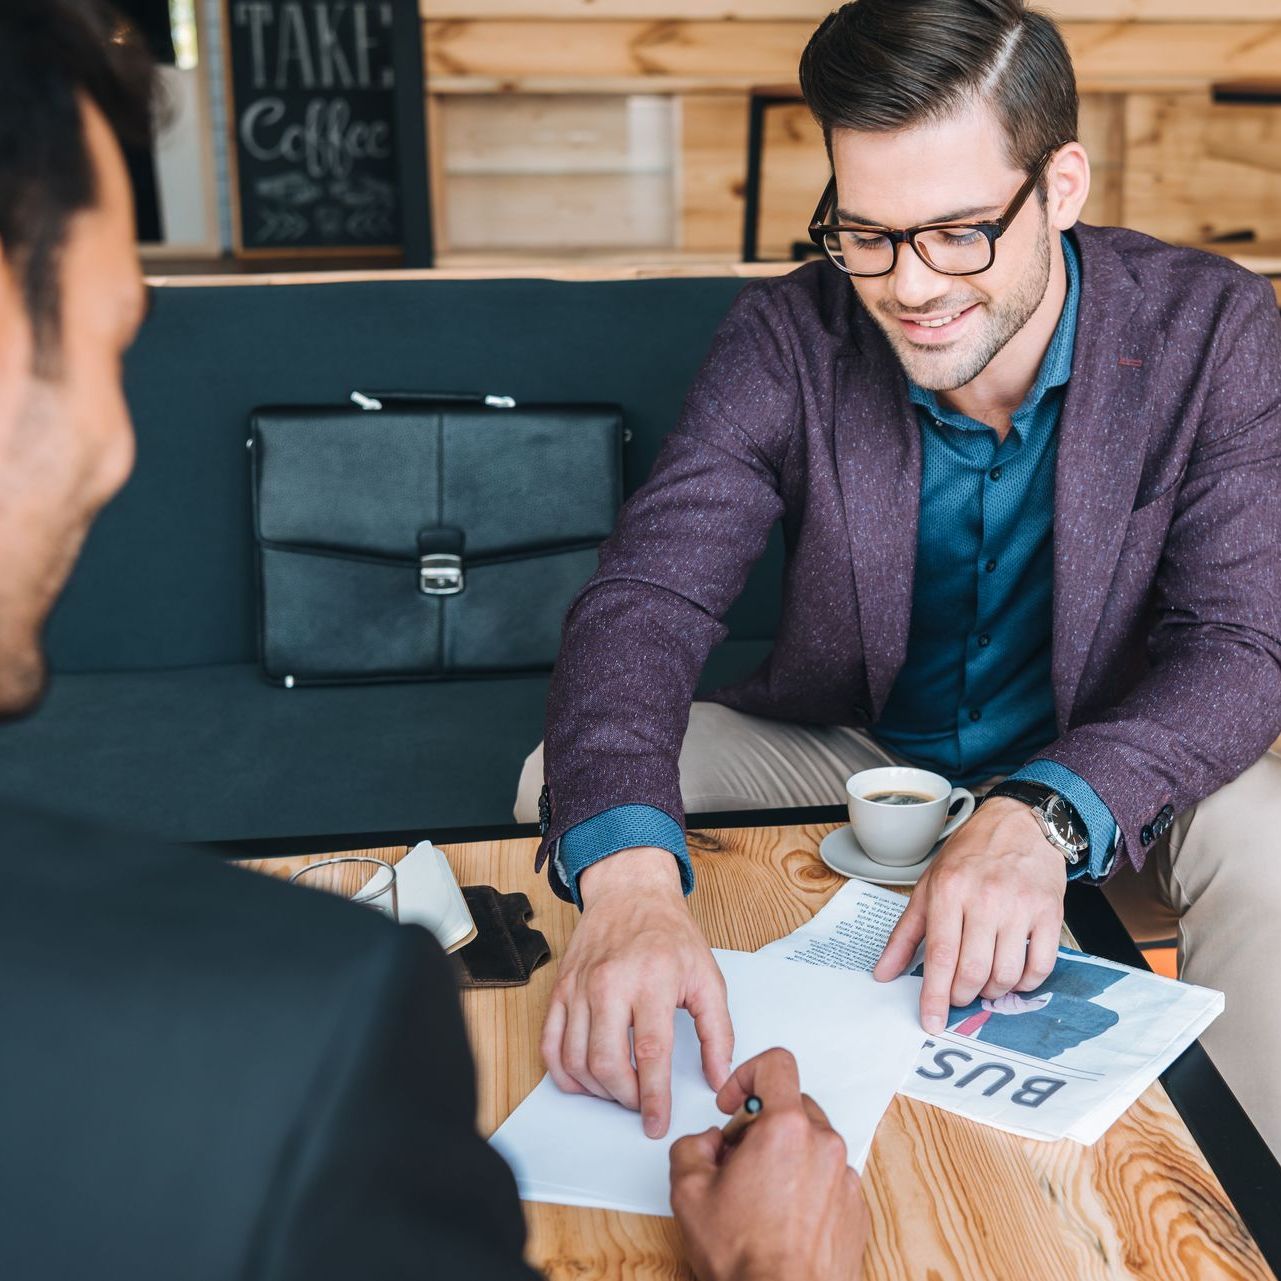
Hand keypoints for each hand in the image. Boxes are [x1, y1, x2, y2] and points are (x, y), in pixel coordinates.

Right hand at [541, 846, 733, 1137]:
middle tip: (640, 1104)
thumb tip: (718, 1077)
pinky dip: (563, 1073)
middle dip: (624, 1098)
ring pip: (576, 1060)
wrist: (629, 893)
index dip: (653, 1097)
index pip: (650, 1053)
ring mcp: (579, 987)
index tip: (657, 1122)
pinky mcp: (560, 990)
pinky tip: (583, 1080)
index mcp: (651, 980)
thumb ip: (717, 1031)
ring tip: (618, 1091)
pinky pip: (550, 1044)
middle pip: (607, 1063)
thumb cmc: (669, 933)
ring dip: (596, 1089)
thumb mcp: (707, 975)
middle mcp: (610, 983)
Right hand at [670, 1048, 867, 1280]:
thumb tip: (708, 1143)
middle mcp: (823, 1145)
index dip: (747, 1075)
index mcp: (785, 1129)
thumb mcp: (689, 1191)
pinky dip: (807, 1186)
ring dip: (786, 1156)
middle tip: (739, 1159)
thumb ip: (692, 1146)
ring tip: (762, 1196)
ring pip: (812, 1143)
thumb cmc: (746, 1258)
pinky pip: (829, 1177)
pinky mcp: (856, 1208)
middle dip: (763, 1124)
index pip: (776, 1064)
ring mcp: (844, 1177)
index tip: (734, 1104)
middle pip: (793, 1105)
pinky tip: (784, 1218)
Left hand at [872, 798, 1065, 1033]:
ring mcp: (1020, 907)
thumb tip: (883, 973)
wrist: (1020, 824)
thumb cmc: (971, 855)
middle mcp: (985, 899)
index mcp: (949, 891)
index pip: (939, 956)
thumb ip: (905, 933)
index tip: (931, 1022)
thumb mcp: (929, 885)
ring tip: (984, 983)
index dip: (934, 996)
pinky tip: (1013, 975)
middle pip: (972, 971)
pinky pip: (1040, 966)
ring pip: (1006, 974)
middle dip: (962, 995)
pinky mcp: (1049, 913)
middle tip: (959, 995)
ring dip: (992, 992)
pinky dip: (1025, 983)